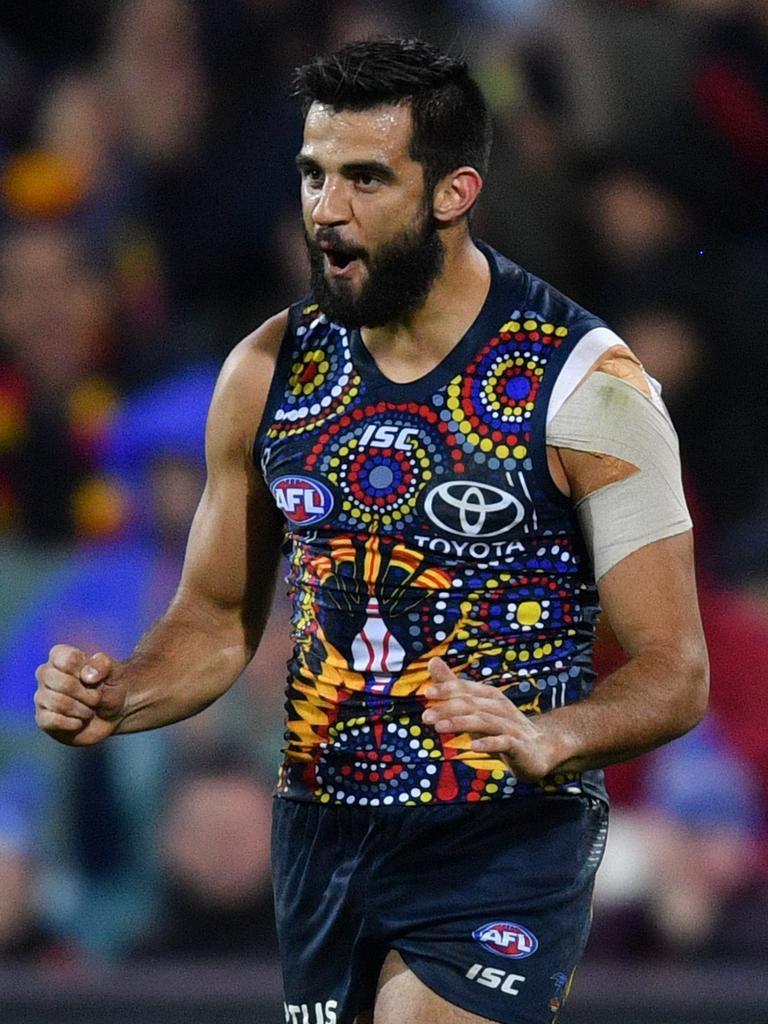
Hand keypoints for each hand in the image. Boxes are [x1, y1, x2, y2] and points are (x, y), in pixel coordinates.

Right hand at [35, 644, 126, 745]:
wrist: (114, 713)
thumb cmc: (110, 687)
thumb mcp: (115, 671)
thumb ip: (103, 665)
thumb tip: (87, 675)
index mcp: (60, 655)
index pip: (68, 659)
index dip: (88, 672)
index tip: (95, 678)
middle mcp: (46, 674)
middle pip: (64, 684)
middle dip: (88, 695)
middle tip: (96, 698)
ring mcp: (42, 696)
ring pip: (59, 703)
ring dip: (83, 710)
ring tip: (90, 710)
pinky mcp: (42, 719)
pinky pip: (53, 721)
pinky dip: (73, 723)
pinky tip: (79, 721)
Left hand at [422, 657, 558, 781]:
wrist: (541, 749)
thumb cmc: (502, 727)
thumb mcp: (476, 707)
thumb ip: (454, 687)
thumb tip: (432, 660)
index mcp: (491, 696)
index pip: (467, 689)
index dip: (448, 689)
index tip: (427, 693)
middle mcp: (502, 708)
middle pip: (473, 705)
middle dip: (448, 709)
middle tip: (426, 717)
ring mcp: (513, 727)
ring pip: (485, 722)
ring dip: (461, 723)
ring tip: (439, 728)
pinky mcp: (521, 747)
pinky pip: (505, 743)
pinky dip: (489, 743)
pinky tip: (472, 746)